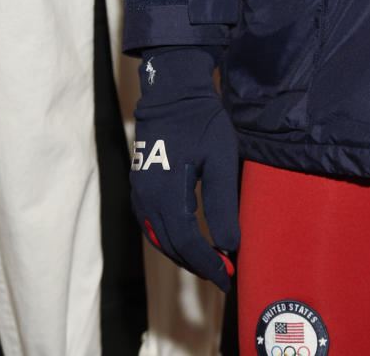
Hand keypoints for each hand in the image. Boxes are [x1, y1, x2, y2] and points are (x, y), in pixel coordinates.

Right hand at [130, 47, 239, 290]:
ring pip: (159, 238)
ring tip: (209, 262)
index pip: (187, 243)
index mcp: (165, 194)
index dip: (207, 262)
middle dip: (197, 263)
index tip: (228, 276)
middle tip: (223, 274)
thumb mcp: (220, 160)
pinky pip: (152, 225)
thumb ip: (223, 204)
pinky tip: (189, 239)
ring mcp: (139, 194)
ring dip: (183, 254)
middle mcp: (146, 199)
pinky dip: (171, 239)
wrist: (173, 92)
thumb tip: (229, 245)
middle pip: (171, 246)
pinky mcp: (139, 187)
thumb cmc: (201, 122)